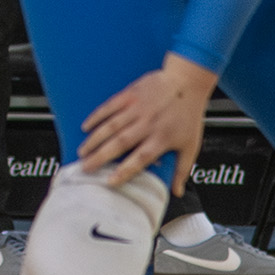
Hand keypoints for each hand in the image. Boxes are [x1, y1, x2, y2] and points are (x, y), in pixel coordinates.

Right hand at [79, 56, 213, 186]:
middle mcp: (147, 124)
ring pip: (111, 126)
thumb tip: (176, 192)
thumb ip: (182, 170)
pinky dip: (97, 116)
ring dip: (95, 139)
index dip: (125, 170)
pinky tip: (86, 127)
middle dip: (101, 156)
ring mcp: (137, 108)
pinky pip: (110, 106)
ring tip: (82, 151)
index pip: (141, 158)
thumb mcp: (191, 145)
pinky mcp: (131, 95)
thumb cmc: (188, 114)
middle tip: (85, 167)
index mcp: (162, 138)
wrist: (187, 82)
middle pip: (121, 143)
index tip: (110, 181)